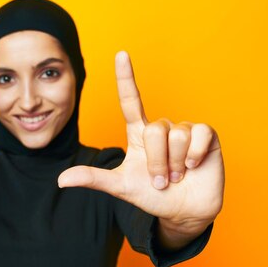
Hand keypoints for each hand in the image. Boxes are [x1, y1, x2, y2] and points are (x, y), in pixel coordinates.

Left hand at [58, 51, 223, 233]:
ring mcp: (185, 130)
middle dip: (156, 162)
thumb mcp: (120, 187)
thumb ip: (93, 179)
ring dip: (175, 163)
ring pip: (176, 135)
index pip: (130, 99)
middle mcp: (161, 127)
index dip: (126, 77)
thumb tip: (61, 180)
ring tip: (177, 175)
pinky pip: (199, 134)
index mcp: (138, 133)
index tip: (121, 54)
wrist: (184, 211)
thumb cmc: (152, 195)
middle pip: (154, 130)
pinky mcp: (206, 135)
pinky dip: (195, 155)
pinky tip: (195, 166)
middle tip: (161, 179)